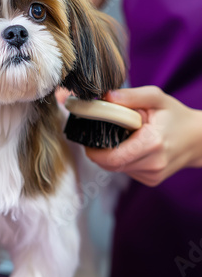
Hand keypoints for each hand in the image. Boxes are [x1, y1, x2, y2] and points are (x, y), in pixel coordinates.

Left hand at [85, 86, 201, 185]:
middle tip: (97, 136)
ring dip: (111, 155)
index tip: (87, 139)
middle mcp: (153, 164)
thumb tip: (105, 97)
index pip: (112, 158)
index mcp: (152, 143)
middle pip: (111, 165)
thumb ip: (130, 96)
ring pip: (117, 169)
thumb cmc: (175, 116)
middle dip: (99, 152)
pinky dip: (123, 160)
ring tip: (121, 138)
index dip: (94, 151)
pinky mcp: (151, 180)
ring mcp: (152, 176)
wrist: (198, 139)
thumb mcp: (156, 97)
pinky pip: (126, 170)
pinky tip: (132, 147)